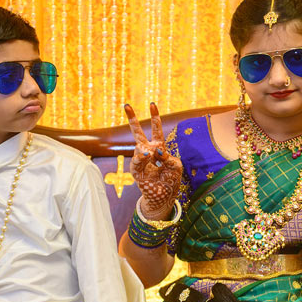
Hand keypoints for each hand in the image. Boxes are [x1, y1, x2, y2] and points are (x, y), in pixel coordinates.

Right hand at [124, 102, 182, 219]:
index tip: (152, 105)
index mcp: (158, 148)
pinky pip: (137, 162)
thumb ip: (167, 156)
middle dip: (132, 120)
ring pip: (139, 148)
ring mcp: (141, 162)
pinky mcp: (136, 172)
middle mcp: (148, 153)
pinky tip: (146, 155)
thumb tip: (154, 151)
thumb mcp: (176, 166)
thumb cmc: (171, 180)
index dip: (155, 118)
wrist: (164, 197)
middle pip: (138, 134)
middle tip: (126, 105)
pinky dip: (142, 157)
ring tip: (151, 154)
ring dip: (146, 150)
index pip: (156, 131)